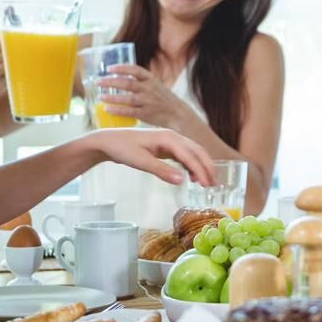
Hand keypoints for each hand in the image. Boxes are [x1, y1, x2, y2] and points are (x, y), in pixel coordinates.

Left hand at [87, 127, 214, 187]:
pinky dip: (192, 165)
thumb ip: (161, 171)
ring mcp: (169, 141)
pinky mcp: (165, 147)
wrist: (108, 141)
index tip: (207, 184)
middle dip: (207, 167)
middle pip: (197, 151)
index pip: (190, 155)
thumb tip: (182, 180)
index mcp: (168, 137)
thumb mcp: (140, 161)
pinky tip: (192, 176)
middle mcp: (172, 136)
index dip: (200, 170)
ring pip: (192, 152)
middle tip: (214, 184)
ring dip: (201, 166)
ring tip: (206, 183)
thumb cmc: (122, 149)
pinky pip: (184, 155)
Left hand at [96, 64, 193, 128]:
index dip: (121, 68)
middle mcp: (149, 89)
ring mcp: (148, 102)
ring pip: (127, 98)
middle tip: (98, 82)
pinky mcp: (146, 114)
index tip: (109, 68)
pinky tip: (107, 109)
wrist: (177, 113)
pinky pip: (129, 112)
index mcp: (151, 79)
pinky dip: (117, 110)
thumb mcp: (155, 84)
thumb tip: (119, 77)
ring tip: (100, 96)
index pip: (135, 70)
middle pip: (127, 83)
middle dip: (111, 82)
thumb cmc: (162, 98)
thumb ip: (140, 81)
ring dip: (112, 97)